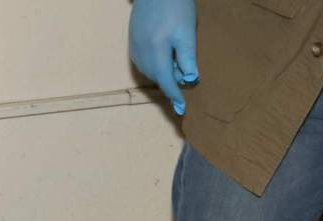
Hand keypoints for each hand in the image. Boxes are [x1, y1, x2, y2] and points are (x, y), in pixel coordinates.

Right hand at [129, 0, 198, 115]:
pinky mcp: (132, 40)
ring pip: (148, 71)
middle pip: (156, 77)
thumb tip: (190, 80)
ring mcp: (134, 46)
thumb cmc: (176, 7)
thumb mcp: (187, 32)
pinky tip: (163, 57)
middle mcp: (141, 53)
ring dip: (162, 74)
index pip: (166, 81)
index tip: (182, 109)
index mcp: (156, 52)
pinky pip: (142, 62)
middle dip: (170, 83)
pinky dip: (153, 66)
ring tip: (176, 64)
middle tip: (186, 76)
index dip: (175, 96)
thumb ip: (187, 57)